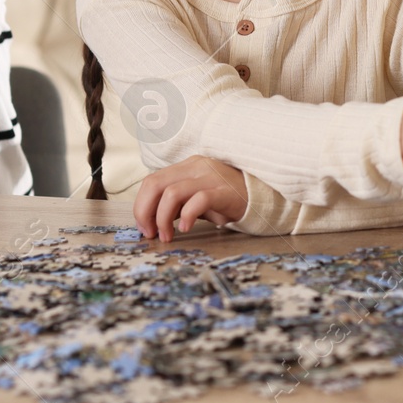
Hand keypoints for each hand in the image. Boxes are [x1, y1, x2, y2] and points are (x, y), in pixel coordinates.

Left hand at [133, 155, 247, 241]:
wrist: (260, 196)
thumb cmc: (225, 199)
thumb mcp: (196, 197)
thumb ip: (175, 204)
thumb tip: (150, 221)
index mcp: (186, 167)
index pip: (151, 181)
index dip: (141, 205)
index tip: (144, 227)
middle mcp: (195, 167)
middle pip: (155, 184)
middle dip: (145, 211)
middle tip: (150, 233)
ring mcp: (209, 177)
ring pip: (172, 193)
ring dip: (162, 219)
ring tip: (168, 235)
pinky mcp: (223, 191)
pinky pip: (198, 201)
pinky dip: (186, 216)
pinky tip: (186, 228)